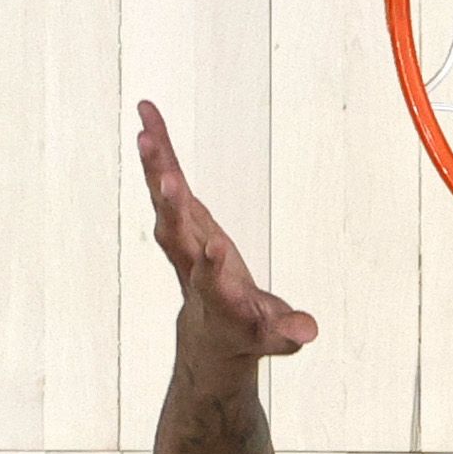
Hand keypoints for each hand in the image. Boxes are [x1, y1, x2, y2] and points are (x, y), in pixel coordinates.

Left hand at [139, 101, 319, 360]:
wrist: (211, 332)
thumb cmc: (248, 332)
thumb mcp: (272, 339)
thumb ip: (288, 333)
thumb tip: (308, 333)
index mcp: (217, 297)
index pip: (211, 282)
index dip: (213, 267)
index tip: (215, 249)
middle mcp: (192, 264)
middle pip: (177, 236)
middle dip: (173, 210)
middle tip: (165, 179)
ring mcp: (183, 239)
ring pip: (165, 202)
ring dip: (155, 168)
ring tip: (144, 132)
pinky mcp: (183, 217)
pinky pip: (168, 178)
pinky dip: (160, 148)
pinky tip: (147, 115)